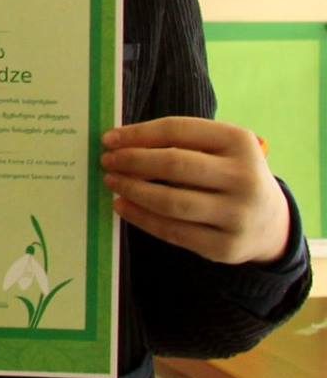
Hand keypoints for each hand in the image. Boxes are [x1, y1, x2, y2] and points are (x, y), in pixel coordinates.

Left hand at [102, 117, 293, 265]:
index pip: (177, 130)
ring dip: (133, 190)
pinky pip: (174, 232)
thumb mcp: (218, 148)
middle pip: (174, 164)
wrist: (271, 223)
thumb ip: (179, 141)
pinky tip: (123, 206)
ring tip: (111, 183)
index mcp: (239, 141)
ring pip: (171, 202)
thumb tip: (119, 141)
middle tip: (107, 161)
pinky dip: (141, 218)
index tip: (109, 139)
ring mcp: (238, 215)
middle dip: (132, 161)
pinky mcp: (226, 247)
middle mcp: (244, 177)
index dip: (138, 134)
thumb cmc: (229, 174)